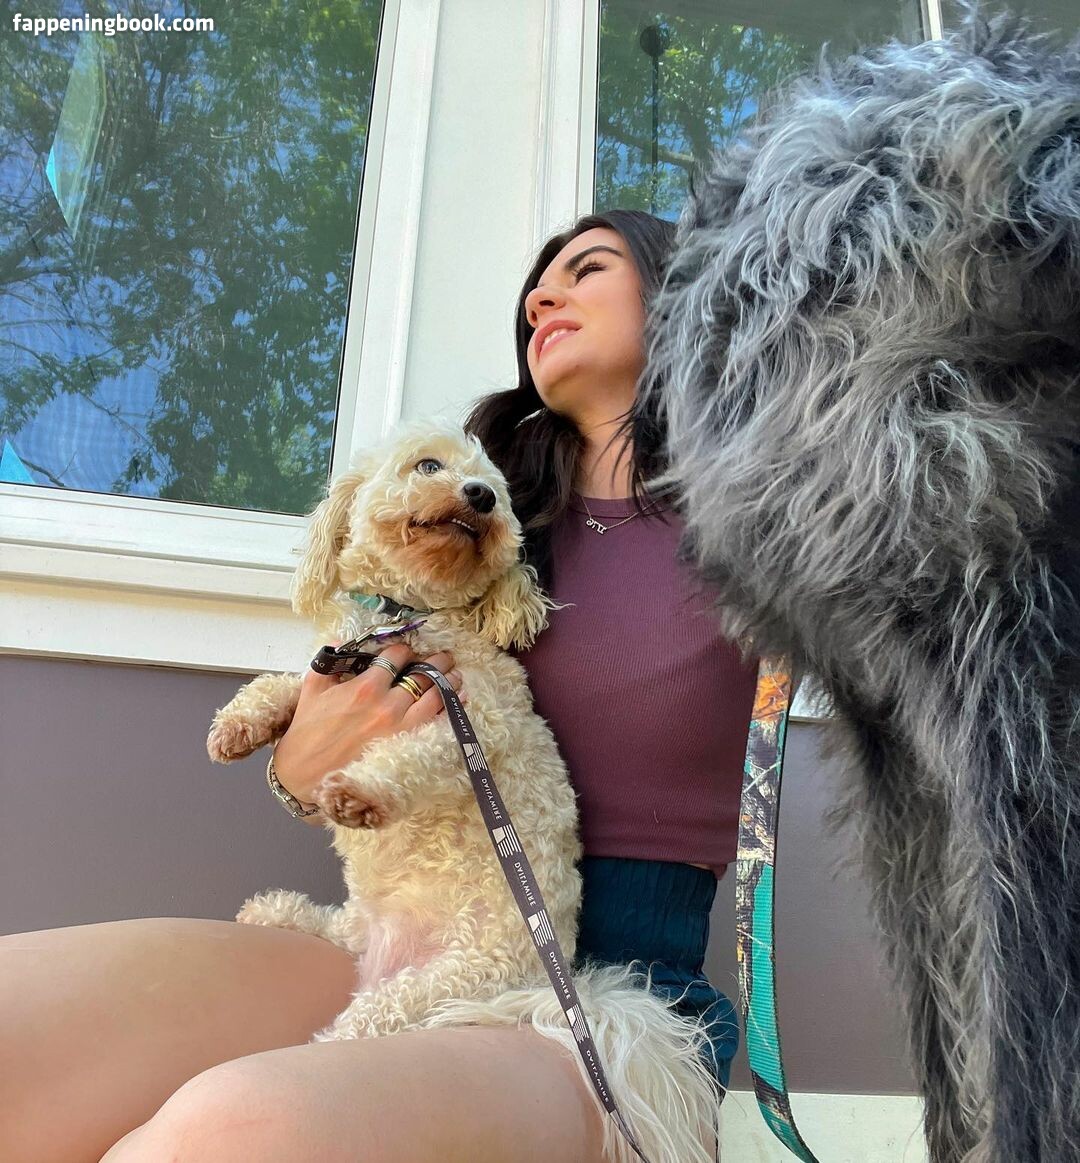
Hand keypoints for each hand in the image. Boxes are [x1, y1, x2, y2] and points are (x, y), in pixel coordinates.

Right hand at [271, 644, 463, 806]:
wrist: (305, 776)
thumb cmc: (307, 734)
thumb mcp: (311, 690)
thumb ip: (327, 662)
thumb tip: (339, 641)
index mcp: (365, 687)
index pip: (396, 657)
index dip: (404, 651)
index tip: (408, 652)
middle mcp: (387, 705)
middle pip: (422, 675)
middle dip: (436, 662)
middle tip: (445, 657)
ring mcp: (400, 727)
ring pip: (434, 697)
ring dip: (447, 682)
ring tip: (455, 675)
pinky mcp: (405, 747)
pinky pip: (435, 723)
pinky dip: (450, 709)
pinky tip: (458, 700)